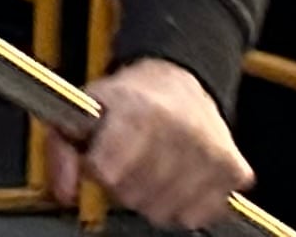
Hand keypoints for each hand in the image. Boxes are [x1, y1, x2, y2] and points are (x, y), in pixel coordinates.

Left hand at [54, 58, 248, 228]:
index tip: (99, 159)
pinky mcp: (234, 171)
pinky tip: (177, 179)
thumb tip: (62, 190)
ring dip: (153, 198)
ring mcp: (211, 152)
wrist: (180, 81)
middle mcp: (180, 130)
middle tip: (126, 163)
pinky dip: (184, 204)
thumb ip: (61, 148)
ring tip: (150, 169)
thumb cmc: (130, 98)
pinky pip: (198, 215)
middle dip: (123, 186)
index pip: (107, 171)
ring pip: (166, 212)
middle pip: (134, 196)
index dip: (97, 170)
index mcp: (139, 111)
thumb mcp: (84, 107)